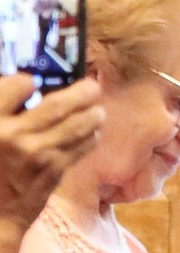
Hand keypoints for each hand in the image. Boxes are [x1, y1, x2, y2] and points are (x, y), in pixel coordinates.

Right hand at [0, 74, 101, 238]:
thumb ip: (4, 113)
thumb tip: (25, 91)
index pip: (16, 86)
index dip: (26, 80)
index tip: (33, 81)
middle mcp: (16, 136)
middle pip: (56, 104)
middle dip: (79, 93)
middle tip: (91, 87)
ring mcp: (38, 155)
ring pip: (75, 126)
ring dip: (91, 115)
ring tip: (98, 111)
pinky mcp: (54, 172)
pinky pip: (78, 149)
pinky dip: (88, 138)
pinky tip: (92, 133)